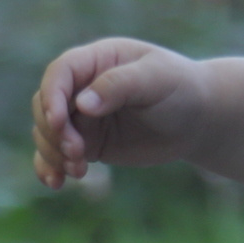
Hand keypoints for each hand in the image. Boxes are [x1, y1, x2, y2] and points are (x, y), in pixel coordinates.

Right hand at [31, 38, 207, 189]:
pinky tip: (56, 182)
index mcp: (99, 60)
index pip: (61, 72)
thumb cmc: (181, 89)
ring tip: (78, 170)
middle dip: (54, 131)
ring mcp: (83, 116)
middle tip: (77, 153)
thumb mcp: (158, 79)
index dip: (52, 96)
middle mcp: (84, 86)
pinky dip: (50, 167)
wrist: (197, 120)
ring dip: (53, 153)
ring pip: (47, 132)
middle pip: (46, 105)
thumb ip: (121, 85)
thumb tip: (82, 104)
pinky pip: (57, 154)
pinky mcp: (88, 142)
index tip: (59, 123)